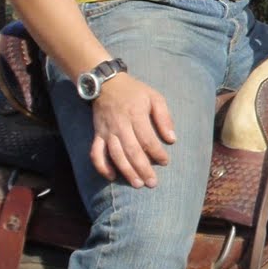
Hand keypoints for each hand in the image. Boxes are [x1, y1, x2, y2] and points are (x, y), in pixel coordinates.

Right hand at [87, 73, 175, 187]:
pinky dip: (102, 167)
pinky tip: (112, 177)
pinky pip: (96, 153)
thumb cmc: (134, 92)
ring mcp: (106, 131)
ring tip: (137, 184)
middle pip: (131, 150)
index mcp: (135, 114)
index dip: (157, 152)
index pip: (147, 138)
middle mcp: (120, 124)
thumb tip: (172, 139)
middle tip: (152, 183)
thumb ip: (164, 118)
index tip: (165, 162)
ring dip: (126, 171)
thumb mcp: (155, 97)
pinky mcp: (97, 135)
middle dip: (143, 168)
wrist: (106, 84)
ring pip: (115, 154)